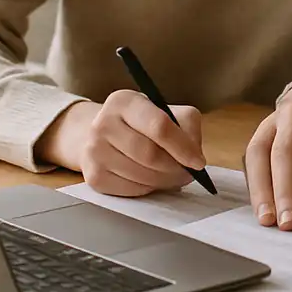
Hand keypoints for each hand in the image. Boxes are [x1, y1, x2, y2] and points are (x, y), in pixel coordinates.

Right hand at [37, 91, 205, 195]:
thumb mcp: (165, 110)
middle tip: (189, 173)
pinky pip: (131, 190)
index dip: (182, 147)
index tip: (198, 162)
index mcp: (125, 101)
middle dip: (175, 168)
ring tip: (173, 176)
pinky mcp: (93, 177)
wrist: (100, 133)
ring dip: (164, 181)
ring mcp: (94, 151)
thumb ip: (186, 126)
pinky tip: (152, 179)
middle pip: (150, 155)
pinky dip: (149, 189)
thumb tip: (194, 156)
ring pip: (141, 176)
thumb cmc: (141, 122)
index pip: (159, 126)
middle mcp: (103, 123)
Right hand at [244, 74, 291, 230]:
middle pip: (285, 152)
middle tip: (288, 225)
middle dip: (285, 191)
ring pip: (260, 152)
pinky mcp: (262, 127)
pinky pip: (251, 153)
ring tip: (266, 221)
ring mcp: (276, 117)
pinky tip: (259, 205)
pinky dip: (252, 180)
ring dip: (261, 189)